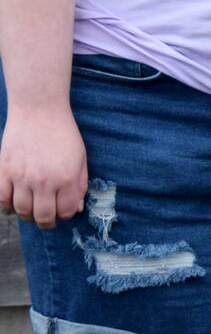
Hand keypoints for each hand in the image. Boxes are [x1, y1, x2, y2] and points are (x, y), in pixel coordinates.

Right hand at [0, 107, 88, 229]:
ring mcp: (22, 178)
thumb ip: (80, 184)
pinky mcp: (4, 172)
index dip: (66, 214)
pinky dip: (8, 206)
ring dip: (28, 216)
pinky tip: (15, 203)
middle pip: (43, 216)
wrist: (39, 111)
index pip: (66, 211)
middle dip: (47, 222)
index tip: (64, 211)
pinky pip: (2, 199)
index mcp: (67, 178)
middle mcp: (44, 181)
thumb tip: (77, 208)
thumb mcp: (81, 157)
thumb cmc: (63, 133)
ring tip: (33, 212)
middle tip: (48, 220)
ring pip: (22, 211)